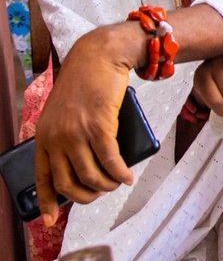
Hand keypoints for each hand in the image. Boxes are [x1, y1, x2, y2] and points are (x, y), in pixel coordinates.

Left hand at [34, 23, 141, 225]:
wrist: (99, 56)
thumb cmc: (86, 82)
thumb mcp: (64, 112)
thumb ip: (66, 136)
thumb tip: (83, 163)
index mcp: (44, 135)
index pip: (42, 177)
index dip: (47, 202)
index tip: (50, 220)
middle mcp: (56, 137)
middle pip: (69, 183)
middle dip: (87, 196)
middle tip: (101, 192)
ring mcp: (77, 132)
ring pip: (92, 175)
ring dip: (107, 185)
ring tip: (117, 182)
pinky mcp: (99, 125)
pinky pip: (110, 160)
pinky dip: (120, 173)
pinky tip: (127, 176)